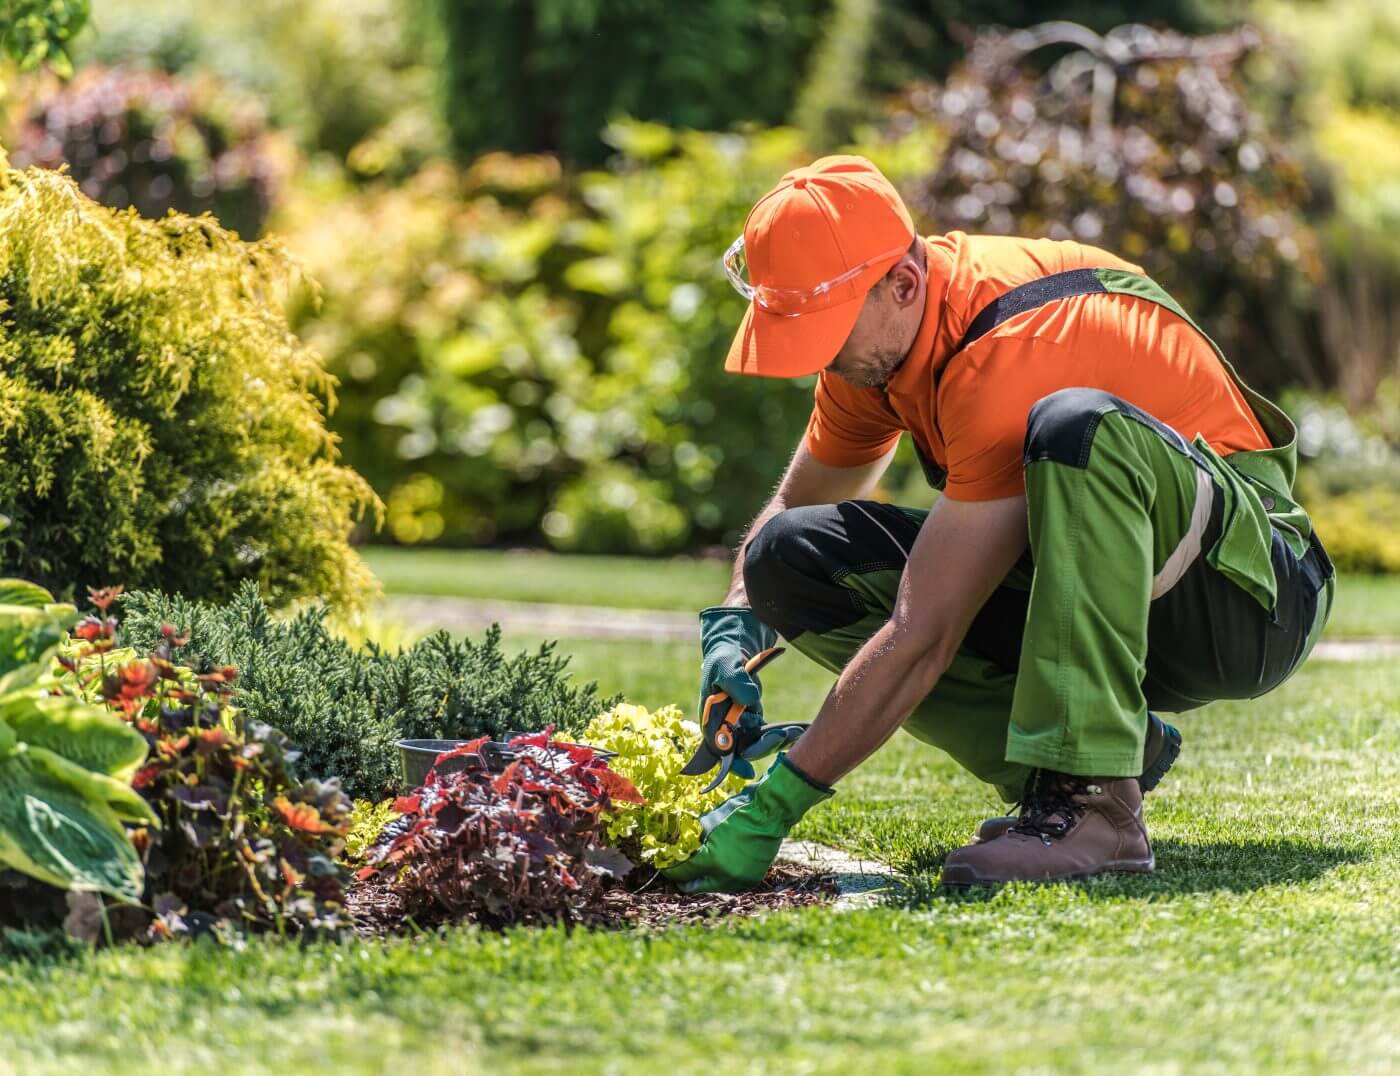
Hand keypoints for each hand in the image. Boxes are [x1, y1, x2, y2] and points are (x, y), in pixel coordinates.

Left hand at [661, 753, 832, 893]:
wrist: (770, 813)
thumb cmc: (738, 812)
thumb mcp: (709, 823)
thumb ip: (693, 839)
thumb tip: (679, 846)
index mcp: (713, 861)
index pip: (684, 872)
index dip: (671, 870)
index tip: (664, 867)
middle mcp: (726, 876)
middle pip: (697, 887)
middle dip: (685, 881)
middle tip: (677, 876)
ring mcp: (740, 880)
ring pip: (714, 887)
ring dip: (704, 881)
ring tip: (696, 874)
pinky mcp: (751, 879)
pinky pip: (730, 883)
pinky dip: (721, 878)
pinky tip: (716, 870)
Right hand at [696, 606, 778, 779]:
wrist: (732, 654)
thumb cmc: (723, 660)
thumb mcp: (726, 667)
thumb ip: (735, 681)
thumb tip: (750, 698)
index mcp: (711, 720)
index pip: (718, 749)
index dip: (732, 763)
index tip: (749, 771)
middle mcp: (723, 729)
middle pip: (742, 750)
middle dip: (763, 747)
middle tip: (782, 736)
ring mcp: (739, 727)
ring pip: (757, 744)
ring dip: (774, 742)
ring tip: (794, 731)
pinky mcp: (752, 723)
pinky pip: (766, 735)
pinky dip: (780, 734)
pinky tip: (796, 729)